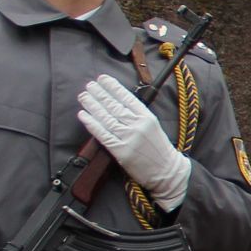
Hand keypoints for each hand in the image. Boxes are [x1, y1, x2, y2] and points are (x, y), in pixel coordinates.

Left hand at [77, 75, 191, 209]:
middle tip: (89, 86)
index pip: (127, 98)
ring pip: (107, 118)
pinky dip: (92, 124)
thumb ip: (137, 115)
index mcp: (147, 117)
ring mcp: (129, 138)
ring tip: (84, 96)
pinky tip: (84, 115)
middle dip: (100, 94)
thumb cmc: (159, 148)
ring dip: (93, 105)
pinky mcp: (121, 151)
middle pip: (115, 106)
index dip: (113, 87)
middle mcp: (138, 125)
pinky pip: (103, 134)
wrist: (166, 171)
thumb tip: (116, 103)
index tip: (103, 79)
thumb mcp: (153, 126)